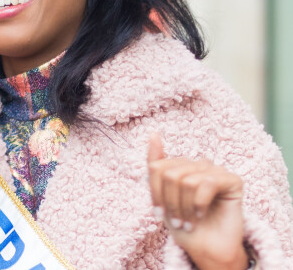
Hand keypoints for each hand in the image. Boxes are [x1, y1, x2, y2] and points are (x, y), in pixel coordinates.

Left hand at [147, 132, 248, 269]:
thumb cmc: (183, 224)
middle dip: (171, 203)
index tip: (159, 213)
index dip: (156, 193)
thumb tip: (153, 133)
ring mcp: (215, 170)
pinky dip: (200, 203)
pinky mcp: (232, 180)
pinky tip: (202, 214)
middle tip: (178, 221)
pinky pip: (208, 183)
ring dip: (185, 208)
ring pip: (188, 180)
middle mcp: (198, 164)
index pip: (157, 167)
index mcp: (180, 165)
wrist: (206, 251)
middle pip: (171, 175)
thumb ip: (155, 164)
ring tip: (189, 222)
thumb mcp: (160, 196)